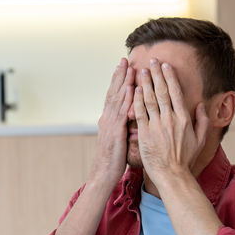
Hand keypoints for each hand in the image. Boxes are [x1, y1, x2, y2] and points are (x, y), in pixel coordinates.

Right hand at [89, 58, 134, 187]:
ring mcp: (109, 124)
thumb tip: (130, 121)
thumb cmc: (113, 161)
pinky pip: (122, 111)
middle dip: (119, 75)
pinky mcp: (115, 131)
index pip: (113, 97)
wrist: (104, 174)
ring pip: (116, 98)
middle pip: (113, 92)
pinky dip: (126, 98)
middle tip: (124, 60)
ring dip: (123, 81)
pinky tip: (131, 88)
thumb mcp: (118, 140)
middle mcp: (107, 118)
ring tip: (127, 67)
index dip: (118, 82)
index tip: (123, 68)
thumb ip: (122, 128)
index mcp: (108, 120)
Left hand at [133, 59, 209, 183]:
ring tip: (141, 70)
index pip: (175, 92)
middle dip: (156, 74)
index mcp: (184, 118)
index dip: (170, 77)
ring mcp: (156, 125)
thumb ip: (203, 121)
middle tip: (152, 61)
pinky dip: (137, 100)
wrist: (172, 175)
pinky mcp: (144, 133)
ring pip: (149, 99)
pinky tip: (134, 89)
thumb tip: (200, 106)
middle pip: (162, 91)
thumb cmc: (185, 159)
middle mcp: (170, 119)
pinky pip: (139, 113)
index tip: (165, 66)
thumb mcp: (200, 140)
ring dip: (145, 83)